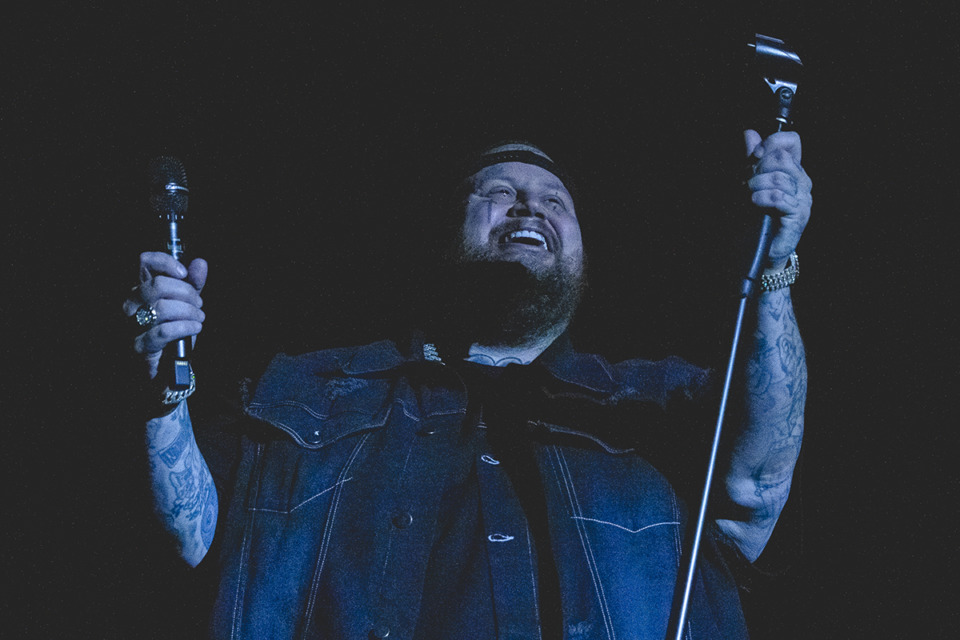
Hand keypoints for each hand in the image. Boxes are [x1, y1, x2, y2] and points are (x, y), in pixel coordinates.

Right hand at [122, 252, 206, 378]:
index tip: (184, 273)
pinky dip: (185, 327)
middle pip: (157, 284)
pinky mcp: (140, 346)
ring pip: (162, 307)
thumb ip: (193, 284)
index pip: (144, 263)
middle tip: (198, 304)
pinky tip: (195, 328)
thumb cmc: (175, 334)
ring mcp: (133, 326)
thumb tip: (200, 263)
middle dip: (186, 292)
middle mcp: (133, 305)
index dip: (166, 262)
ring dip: (189, 311)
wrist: (170, 369)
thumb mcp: (187, 305)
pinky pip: (164, 331)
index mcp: (142, 290)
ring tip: (198, 318)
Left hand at [744, 129, 812, 269]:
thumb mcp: (751, 183)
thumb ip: (752, 159)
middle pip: (781, 158)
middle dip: (756, 168)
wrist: (762, 249)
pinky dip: (762, 197)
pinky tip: (754, 203)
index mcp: (793, 170)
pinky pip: (779, 196)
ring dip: (756, 185)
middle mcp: (802, 181)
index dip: (771, 143)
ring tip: (748, 196)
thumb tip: (749, 133)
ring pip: (779, 177)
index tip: (753, 156)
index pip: (792, 141)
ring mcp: (803, 198)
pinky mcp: (798, 215)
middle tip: (745, 183)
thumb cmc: (756, 216)